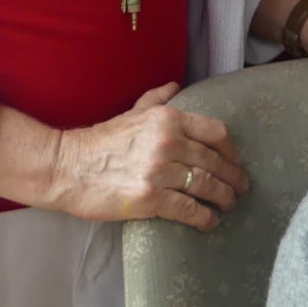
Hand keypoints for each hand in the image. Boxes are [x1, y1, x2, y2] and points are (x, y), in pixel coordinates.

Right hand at [46, 83, 247, 230]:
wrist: (67, 167)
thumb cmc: (100, 141)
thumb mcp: (131, 113)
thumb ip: (156, 100)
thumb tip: (175, 85)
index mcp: (168, 119)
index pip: (216, 133)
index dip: (232, 151)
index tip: (235, 162)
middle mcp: (168, 142)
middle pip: (215, 162)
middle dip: (233, 178)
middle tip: (240, 189)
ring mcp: (159, 171)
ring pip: (206, 186)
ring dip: (223, 198)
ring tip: (228, 205)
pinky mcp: (150, 198)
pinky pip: (188, 209)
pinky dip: (204, 217)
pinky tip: (209, 221)